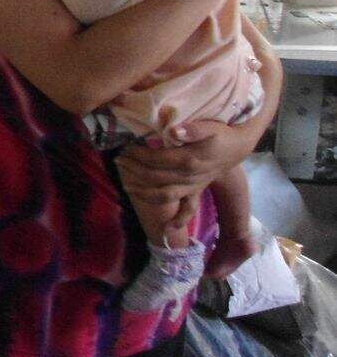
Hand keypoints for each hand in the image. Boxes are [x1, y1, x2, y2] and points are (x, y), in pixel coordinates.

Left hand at [114, 120, 250, 229]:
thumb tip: (173, 132)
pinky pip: (189, 209)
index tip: (125, 149)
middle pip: (156, 177)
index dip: (138, 155)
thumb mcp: (209, 127)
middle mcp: (190, 177)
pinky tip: (166, 230)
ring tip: (125, 185)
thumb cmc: (220, 134)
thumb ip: (192, 129)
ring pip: (165, 195)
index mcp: (189, 160)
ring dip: (143, 192)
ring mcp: (193, 187)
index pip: (156, 160)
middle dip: (134, 170)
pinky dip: (179, 221)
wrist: (237, 147)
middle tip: (118, 161)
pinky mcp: (197, 191)